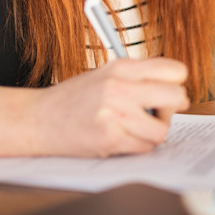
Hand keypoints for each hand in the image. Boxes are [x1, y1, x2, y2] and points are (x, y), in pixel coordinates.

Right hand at [31, 57, 190, 156]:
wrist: (37, 120)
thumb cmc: (74, 98)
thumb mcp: (105, 74)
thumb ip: (138, 77)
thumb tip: (175, 86)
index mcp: (122, 67)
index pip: (174, 70)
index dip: (177, 83)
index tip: (170, 91)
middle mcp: (119, 87)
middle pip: (176, 96)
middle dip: (173, 108)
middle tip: (160, 112)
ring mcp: (115, 114)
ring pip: (163, 129)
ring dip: (154, 132)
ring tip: (137, 127)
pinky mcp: (110, 139)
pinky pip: (145, 147)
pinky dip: (139, 146)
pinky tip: (123, 138)